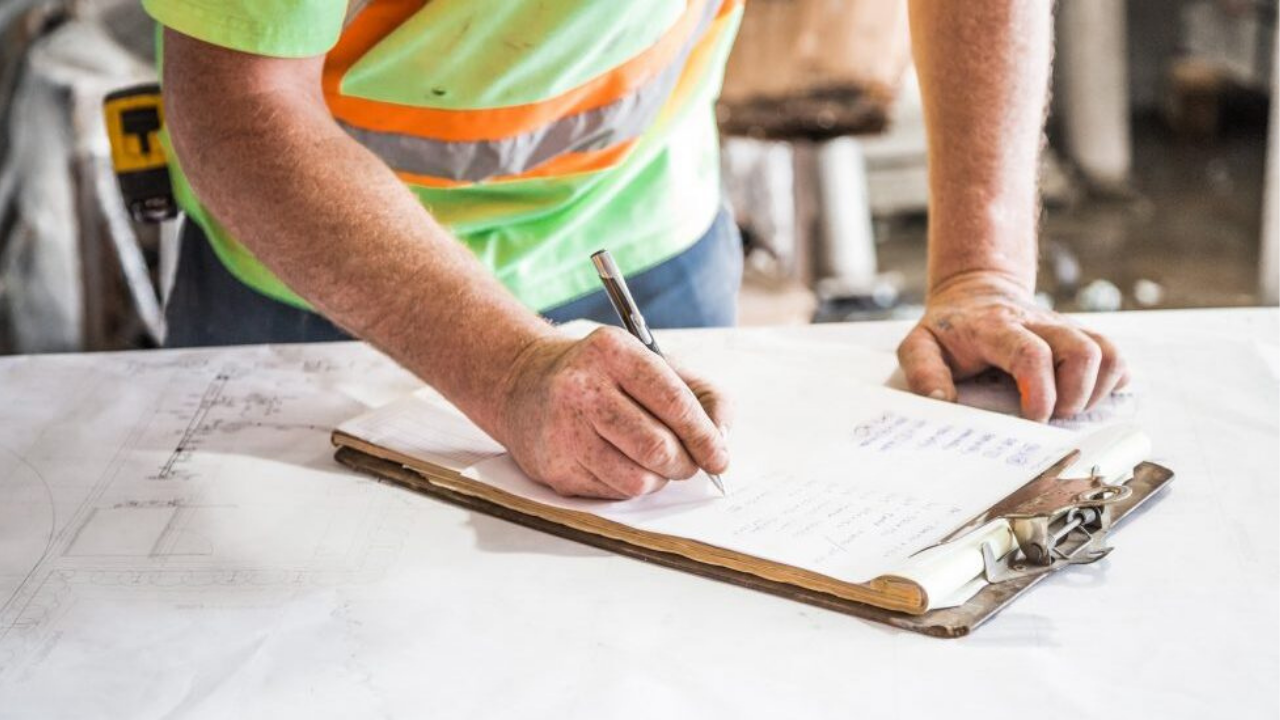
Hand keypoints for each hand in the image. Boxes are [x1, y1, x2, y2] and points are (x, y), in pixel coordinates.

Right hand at [495, 327, 732, 499]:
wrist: (525, 384)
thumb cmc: (604, 377)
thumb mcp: (653, 364)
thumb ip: (701, 395)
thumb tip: (722, 439)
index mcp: (614, 351)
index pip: (673, 402)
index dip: (704, 436)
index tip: (719, 457)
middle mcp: (582, 387)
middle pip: (657, 447)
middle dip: (684, 464)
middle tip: (689, 463)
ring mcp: (563, 429)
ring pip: (637, 480)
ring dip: (658, 479)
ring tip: (653, 461)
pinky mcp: (554, 467)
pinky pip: (612, 493)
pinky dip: (629, 485)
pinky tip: (618, 462)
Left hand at [897, 271, 1128, 421]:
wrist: (976, 292)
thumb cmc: (950, 328)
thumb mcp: (919, 345)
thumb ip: (923, 372)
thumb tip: (941, 402)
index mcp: (997, 328)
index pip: (1031, 353)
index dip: (1041, 391)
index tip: (1034, 418)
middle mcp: (1039, 324)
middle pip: (1082, 351)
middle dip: (1075, 396)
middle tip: (1052, 418)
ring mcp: (1064, 328)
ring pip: (1108, 352)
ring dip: (1096, 391)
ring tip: (1068, 409)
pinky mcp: (1081, 337)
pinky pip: (1115, 357)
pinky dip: (1110, 382)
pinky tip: (1084, 397)